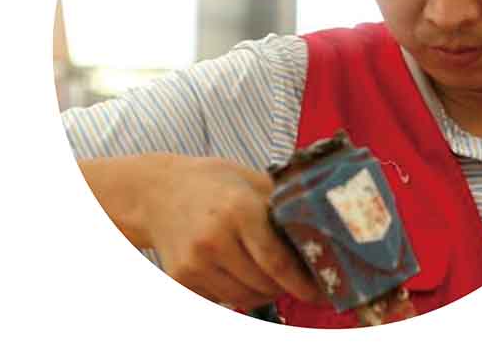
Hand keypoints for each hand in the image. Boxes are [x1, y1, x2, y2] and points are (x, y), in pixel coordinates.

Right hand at [142, 155, 322, 310]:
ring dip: (264, 294)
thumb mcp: (251, 181)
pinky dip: (237, 294)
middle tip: (301, 283)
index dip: (301, 282)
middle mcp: (214, 238)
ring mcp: (194, 262)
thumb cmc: (213, 183)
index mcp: (238, 209)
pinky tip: (241, 274)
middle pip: (263, 284)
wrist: (158, 192)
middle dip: (286, 288)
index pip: (277, 260)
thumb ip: (284, 205)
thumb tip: (322, 230)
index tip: (319, 291)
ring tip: (272, 280)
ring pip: (243, 297)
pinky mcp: (180, 278)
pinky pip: (220, 300)